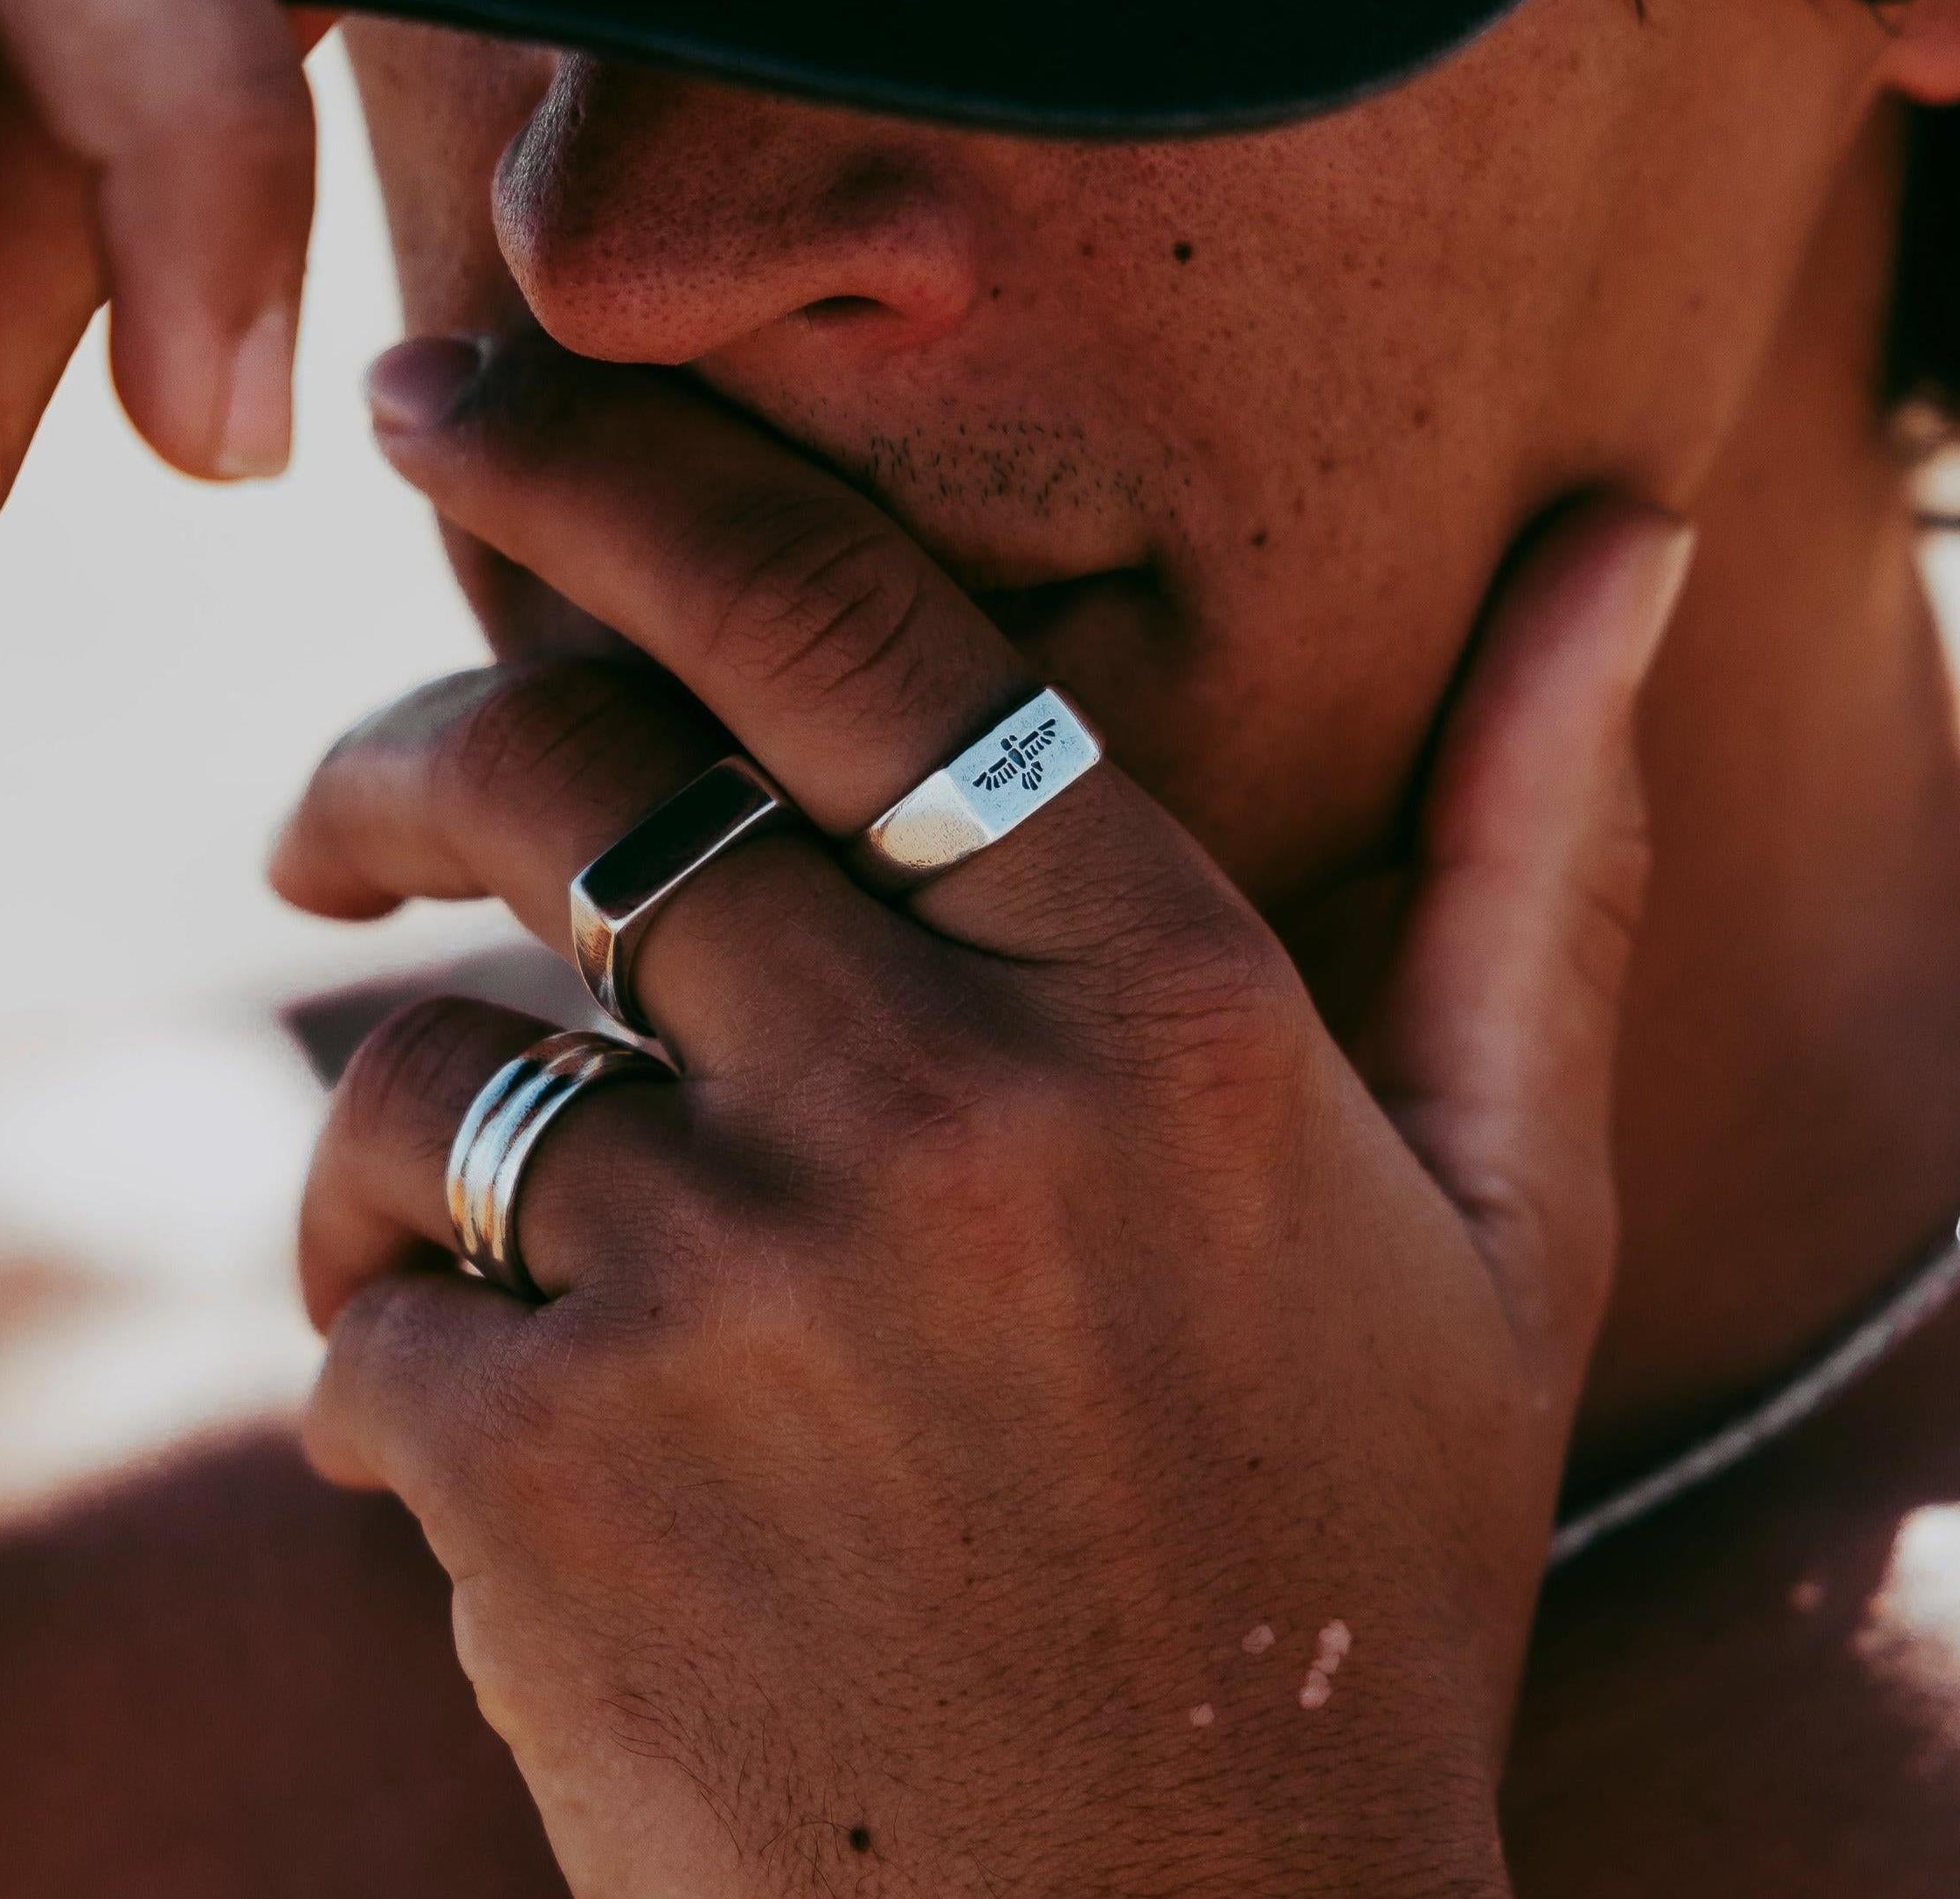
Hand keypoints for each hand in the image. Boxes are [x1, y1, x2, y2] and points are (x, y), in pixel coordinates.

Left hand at [276, 339, 1694, 1898]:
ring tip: (442, 1209)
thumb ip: (1527, 859)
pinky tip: (471, 1443)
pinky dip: (378, 1334)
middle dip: (398, 763)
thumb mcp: (1501, 1217)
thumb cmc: (1332, 1562)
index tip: (437, 397)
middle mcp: (942, 1107)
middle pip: (568, 775)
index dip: (604, 471)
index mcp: (1169, 1004)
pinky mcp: (549, 1472)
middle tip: (331, 823)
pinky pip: (367, 1294)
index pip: (837, 620)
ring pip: (431, 1058)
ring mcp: (731, 1286)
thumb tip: (1628, 538)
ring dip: (399, 1117)